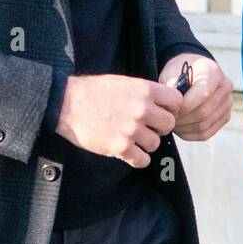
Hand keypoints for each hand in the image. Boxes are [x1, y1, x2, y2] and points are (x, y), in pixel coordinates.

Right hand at [55, 74, 182, 167]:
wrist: (66, 104)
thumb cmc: (92, 91)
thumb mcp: (123, 82)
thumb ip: (144, 92)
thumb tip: (162, 104)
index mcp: (144, 89)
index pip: (176, 101)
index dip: (171, 109)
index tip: (161, 112)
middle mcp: (142, 109)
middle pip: (169, 125)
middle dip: (159, 128)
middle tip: (146, 128)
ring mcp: (132, 129)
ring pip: (155, 144)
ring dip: (146, 144)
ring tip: (132, 139)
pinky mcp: (120, 147)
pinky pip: (142, 160)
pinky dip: (137, 159)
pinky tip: (129, 152)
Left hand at [157, 53, 231, 140]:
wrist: (192, 72)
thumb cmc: (179, 72)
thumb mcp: (171, 72)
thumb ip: (171, 87)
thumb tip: (172, 107)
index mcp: (213, 72)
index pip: (203, 95)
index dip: (183, 106)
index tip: (170, 108)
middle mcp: (225, 87)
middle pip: (203, 113)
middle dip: (182, 118)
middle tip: (168, 118)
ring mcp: (227, 104)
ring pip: (203, 126)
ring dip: (184, 128)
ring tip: (172, 122)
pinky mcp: (224, 117)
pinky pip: (205, 133)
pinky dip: (189, 134)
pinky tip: (179, 127)